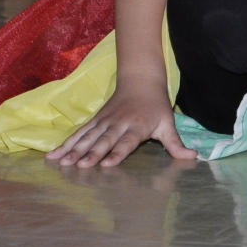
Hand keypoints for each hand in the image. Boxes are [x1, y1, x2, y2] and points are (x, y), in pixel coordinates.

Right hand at [44, 82, 196, 167]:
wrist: (141, 80)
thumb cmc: (156, 106)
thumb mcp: (168, 124)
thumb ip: (176, 144)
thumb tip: (193, 157)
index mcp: (137, 126)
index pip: (126, 142)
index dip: (117, 153)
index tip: (106, 165)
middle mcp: (118, 124)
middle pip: (104, 140)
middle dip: (91, 153)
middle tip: (80, 166)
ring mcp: (104, 121)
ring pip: (87, 136)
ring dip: (73, 150)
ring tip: (61, 163)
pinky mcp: (95, 120)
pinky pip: (78, 133)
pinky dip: (65, 144)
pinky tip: (52, 156)